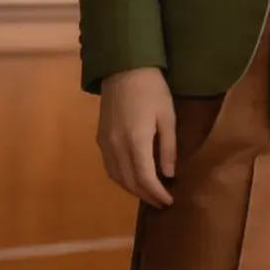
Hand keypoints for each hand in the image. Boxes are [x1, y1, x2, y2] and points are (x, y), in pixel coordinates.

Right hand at [97, 66, 175, 206]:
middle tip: (161, 202)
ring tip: (148, 193)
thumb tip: (168, 174)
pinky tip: (131, 177)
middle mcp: (116, 146)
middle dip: (146, 195)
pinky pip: (109, 166)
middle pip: (129, 182)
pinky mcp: (100, 137)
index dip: (157, 193)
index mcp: (136, 141)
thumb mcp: (167, 116)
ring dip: (132, 189)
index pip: (145, 179)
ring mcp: (105, 143)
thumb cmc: (152, 89)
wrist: (124, 67)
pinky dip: (120, 177)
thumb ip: (167, 147)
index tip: (169, 201)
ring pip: (116, 177)